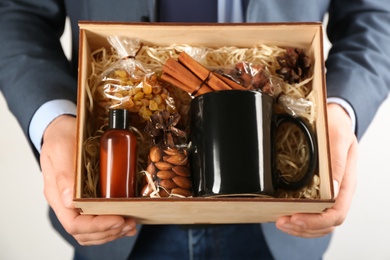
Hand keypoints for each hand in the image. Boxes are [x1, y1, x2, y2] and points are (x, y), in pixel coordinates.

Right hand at [40, 115, 136, 244]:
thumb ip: (64, 174)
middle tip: (130, 222)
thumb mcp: (61, 148)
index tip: (118, 219)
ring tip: (131, 225)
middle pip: (85, 232)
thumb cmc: (60, 136)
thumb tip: (70, 201)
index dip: (97, 226)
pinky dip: (113, 225)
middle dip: (109, 231)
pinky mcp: (88, 197)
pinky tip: (128, 221)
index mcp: (57, 195)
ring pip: (92, 231)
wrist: (61, 127)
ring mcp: (77, 202)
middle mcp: (66, 203)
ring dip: (113, 232)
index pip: (74, 224)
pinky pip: (98, 220)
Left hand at [275, 103, 357, 237]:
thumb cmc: (337, 126)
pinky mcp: (317, 190)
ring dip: (298, 227)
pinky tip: (282, 216)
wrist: (334, 118)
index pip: (336, 213)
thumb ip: (336, 161)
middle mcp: (338, 192)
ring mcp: (328, 193)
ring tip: (279, 222)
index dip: (316, 220)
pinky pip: (310, 213)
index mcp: (346, 182)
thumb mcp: (338, 136)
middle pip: (326, 224)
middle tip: (280, 222)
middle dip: (303, 227)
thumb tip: (333, 189)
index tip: (295, 217)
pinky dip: (297, 219)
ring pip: (318, 222)